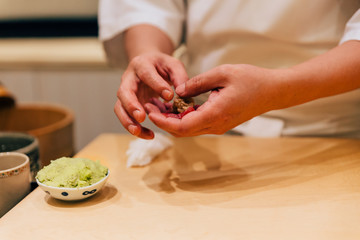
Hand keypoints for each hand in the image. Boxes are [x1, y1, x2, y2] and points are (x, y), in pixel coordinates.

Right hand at [114, 52, 187, 138]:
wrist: (148, 65)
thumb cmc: (161, 66)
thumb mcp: (173, 65)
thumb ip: (179, 76)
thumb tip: (182, 92)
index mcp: (141, 65)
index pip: (146, 74)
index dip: (157, 85)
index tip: (169, 96)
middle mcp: (129, 79)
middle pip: (124, 92)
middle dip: (131, 106)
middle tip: (141, 117)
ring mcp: (126, 93)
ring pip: (120, 108)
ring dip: (128, 121)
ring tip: (139, 131)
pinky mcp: (128, 105)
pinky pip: (127, 118)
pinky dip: (137, 128)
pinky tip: (149, 135)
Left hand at [145, 64, 285, 136]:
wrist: (272, 91)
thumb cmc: (251, 80)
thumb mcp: (222, 73)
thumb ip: (197, 83)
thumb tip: (178, 91)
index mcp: (214, 114)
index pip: (181, 127)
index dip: (163, 121)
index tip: (150, 111)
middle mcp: (215, 126)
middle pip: (182, 132)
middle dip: (163, 121)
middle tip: (150, 107)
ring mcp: (218, 127)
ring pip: (188, 130)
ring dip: (172, 121)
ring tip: (160, 106)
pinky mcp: (220, 124)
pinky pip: (197, 125)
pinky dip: (183, 119)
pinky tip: (177, 106)